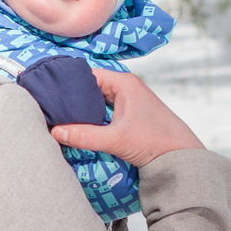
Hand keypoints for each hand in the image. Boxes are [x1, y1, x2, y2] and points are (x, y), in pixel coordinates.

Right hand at [50, 69, 204, 167]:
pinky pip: (104, 109)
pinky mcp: (129, 113)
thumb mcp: (115, 139)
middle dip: (72, 96)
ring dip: (82, 108)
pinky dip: (92, 115)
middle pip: (90, 86)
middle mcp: (125, 86)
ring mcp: (128, 100)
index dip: (67, 82)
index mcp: (123, 83)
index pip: (86, 74)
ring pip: (97, 99)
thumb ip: (83, 135)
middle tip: (50, 107)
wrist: (181, 156)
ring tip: (60, 116)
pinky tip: (79, 125)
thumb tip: (54, 132)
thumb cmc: (154, 142)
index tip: (49, 93)